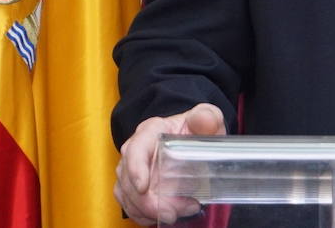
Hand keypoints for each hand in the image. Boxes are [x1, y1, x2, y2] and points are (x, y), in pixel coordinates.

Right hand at [114, 103, 226, 225]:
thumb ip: (207, 117)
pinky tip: (166, 216)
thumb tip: (203, 119)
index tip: (143, 187)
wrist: (194, 139)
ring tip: (176, 214)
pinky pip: (131, 205)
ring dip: (148, 211)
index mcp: (151, 131)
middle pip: (128, 179)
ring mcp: (133, 170)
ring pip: (128, 195)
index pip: (135, 148)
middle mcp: (136, 150)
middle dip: (147, 201)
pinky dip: (145, 215)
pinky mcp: (134, 186)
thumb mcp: (207, 119)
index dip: (135, 169)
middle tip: (172, 213)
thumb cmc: (197, 129)